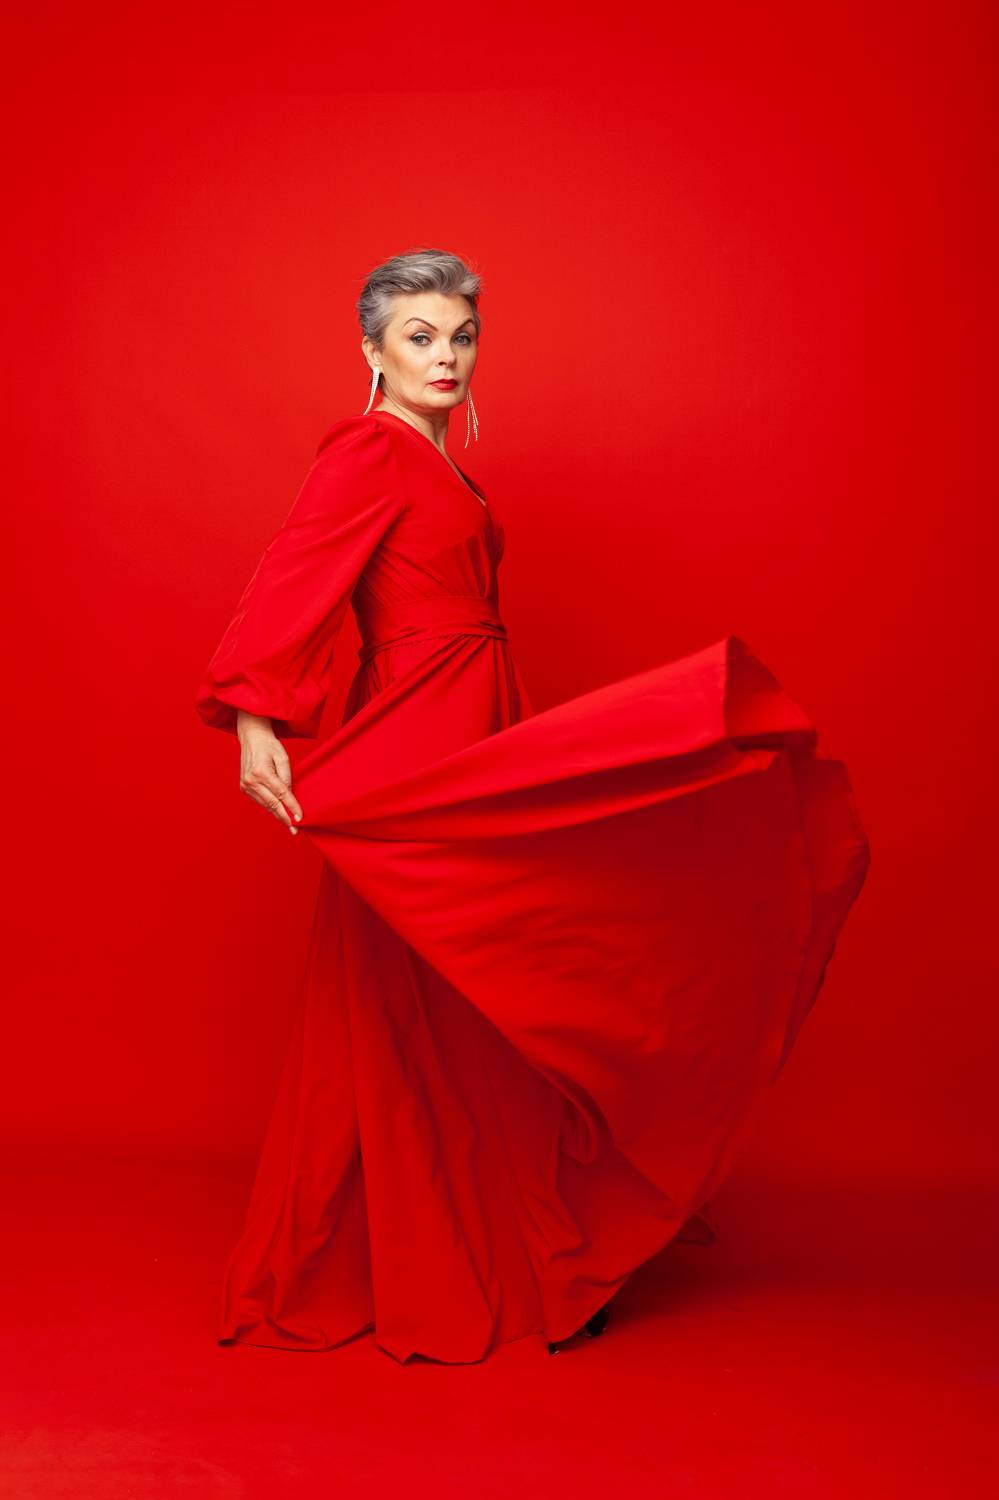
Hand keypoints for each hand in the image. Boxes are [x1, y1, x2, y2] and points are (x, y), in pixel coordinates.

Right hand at [236, 714, 303, 834]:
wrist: (252, 738)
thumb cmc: (269, 746)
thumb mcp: (283, 758)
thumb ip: (287, 777)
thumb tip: (290, 797)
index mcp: (261, 772)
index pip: (281, 794)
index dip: (292, 807)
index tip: (300, 818)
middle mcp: (251, 781)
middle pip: (272, 804)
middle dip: (285, 817)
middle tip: (295, 830)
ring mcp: (245, 785)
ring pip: (265, 805)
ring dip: (278, 814)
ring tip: (290, 824)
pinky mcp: (244, 788)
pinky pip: (260, 801)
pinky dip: (270, 807)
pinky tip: (279, 812)